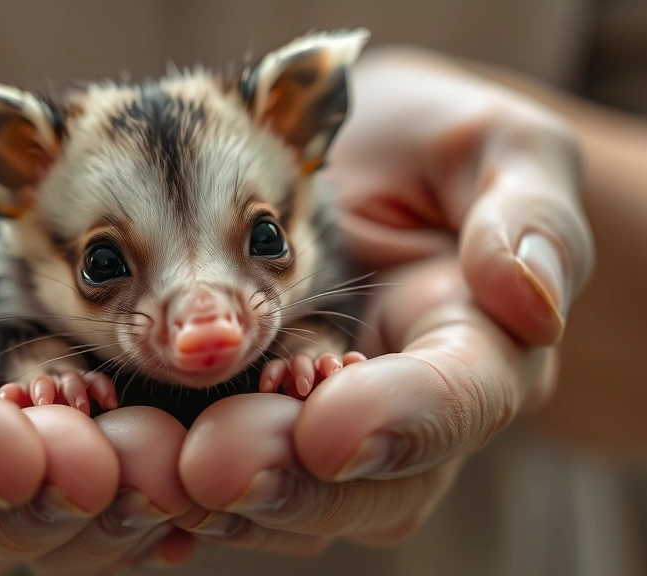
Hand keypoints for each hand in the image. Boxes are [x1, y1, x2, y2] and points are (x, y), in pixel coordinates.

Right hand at [0, 97, 192, 573]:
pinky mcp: (75, 453)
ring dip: (121, 515)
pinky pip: (113, 511)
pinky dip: (160, 507)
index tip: (17, 452)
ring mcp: (5, 462)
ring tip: (179, 467)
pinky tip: (200, 488)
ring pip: (54, 536)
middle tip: (128, 465)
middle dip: (55, 504)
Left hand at [178, 47, 592, 548]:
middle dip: (288, 479)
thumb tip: (528, 299)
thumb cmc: (435, 148)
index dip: (403, 421)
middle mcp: (407, 413)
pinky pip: (220, 474)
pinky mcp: (254, 422)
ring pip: (289, 499)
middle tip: (208, 463)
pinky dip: (170, 474)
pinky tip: (117, 452)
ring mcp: (327, 426)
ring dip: (215, 493)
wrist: (363, 168)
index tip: (330, 424)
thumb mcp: (500, 147)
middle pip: (367, 483)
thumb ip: (528, 213)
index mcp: (480, 347)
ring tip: (146, 462)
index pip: (460, 402)